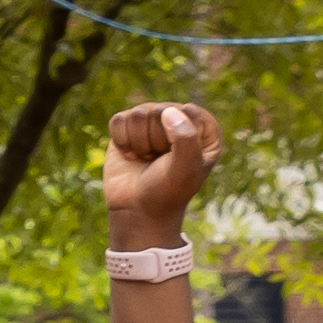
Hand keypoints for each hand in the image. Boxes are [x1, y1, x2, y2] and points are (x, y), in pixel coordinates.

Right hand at [96, 99, 220, 249]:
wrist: (137, 210)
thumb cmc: (168, 191)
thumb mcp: (185, 169)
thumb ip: (186, 139)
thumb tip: (167, 111)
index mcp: (203, 128)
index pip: (189, 112)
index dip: (179, 136)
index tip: (177, 158)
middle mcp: (178, 120)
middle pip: (160, 111)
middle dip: (155, 140)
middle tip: (158, 161)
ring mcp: (151, 122)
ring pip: (138, 114)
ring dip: (138, 143)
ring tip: (145, 159)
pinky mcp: (127, 127)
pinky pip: (119, 120)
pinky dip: (122, 141)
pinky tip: (131, 155)